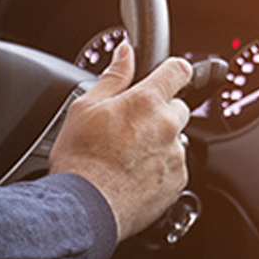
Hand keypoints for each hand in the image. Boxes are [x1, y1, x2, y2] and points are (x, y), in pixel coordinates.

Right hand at [49, 42, 192, 241]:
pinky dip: (160, 167)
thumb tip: (125, 52)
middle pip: (178, 107)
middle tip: (130, 125)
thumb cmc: (80, 159)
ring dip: (160, 141)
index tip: (165, 76)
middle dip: (159, 112)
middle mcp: (167, 126)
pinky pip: (174, 166)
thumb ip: (113, 76)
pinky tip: (133, 173)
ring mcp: (175, 156)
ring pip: (176, 139)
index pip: (179, 71)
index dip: (172, 71)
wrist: (84, 206)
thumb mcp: (85, 107)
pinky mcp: (177, 183)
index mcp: (146, 102)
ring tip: (128, 155)